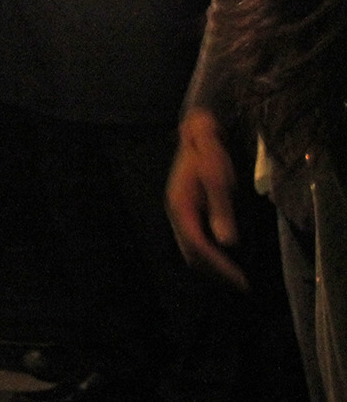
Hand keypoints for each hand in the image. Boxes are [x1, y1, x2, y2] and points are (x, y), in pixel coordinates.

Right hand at [166, 108, 248, 289]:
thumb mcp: (218, 181)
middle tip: (241, 283)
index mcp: (181, 207)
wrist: (198, 133)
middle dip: (214, 270)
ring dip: (210, 263)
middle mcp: (176, 212)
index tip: (240, 279)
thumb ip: (221, 211)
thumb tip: (227, 242)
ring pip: (189, 247)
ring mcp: (178, 210)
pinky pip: (193, 238)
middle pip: (190, 252)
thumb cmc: (209, 155)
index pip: (198, 246)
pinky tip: (223, 254)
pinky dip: (207, 252)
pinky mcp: (185, 208)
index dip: (219, 266)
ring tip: (234, 274)